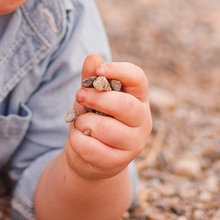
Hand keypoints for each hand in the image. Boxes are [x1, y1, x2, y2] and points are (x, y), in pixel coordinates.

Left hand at [64, 53, 151, 181]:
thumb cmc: (93, 118)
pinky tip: (76, 137)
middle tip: (79, 95)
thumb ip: (91, 78)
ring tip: (79, 122)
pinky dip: (78, 141)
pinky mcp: (120, 162)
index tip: (99, 69)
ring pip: (108, 130)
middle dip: (97, 98)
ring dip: (84, 123)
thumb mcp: (90, 96)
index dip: (119, 70)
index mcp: (138, 98)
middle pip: (125, 105)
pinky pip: (94, 149)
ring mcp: (134, 143)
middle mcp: (142, 120)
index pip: (138, 78)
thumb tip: (93, 57)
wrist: (89, 157)